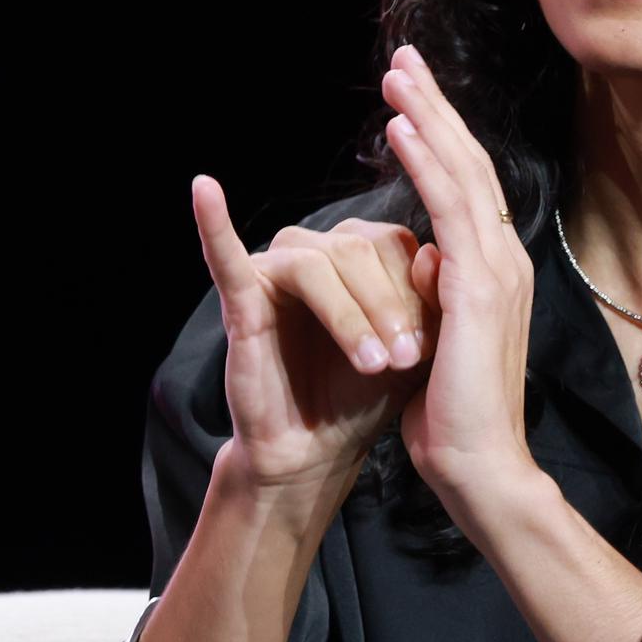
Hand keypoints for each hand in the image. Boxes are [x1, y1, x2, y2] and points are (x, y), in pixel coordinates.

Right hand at [189, 172, 441, 492]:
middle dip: (387, 306)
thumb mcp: (412, 350)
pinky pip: (226, 255)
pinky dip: (214, 223)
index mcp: (362, 255)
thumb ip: (431, 302)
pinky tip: (204, 190)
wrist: (318, 451)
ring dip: (349, 317)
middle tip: (406, 359)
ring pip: (315, 265)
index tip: (429, 346)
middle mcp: (317, 252)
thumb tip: (436, 250)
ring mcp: (276, 270)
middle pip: (357, 248)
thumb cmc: (364, 396)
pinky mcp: (241, 297)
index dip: (414, 292)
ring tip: (373, 363)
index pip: (393, 244)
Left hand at [379, 42, 538, 507]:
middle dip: (436, 106)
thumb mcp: (440, 339)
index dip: (442, 135)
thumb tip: (422, 259)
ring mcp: (497, 270)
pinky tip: (400, 129)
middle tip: (405, 57)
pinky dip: (425, 164)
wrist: (482, 468)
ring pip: (462, 173)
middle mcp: (505, 259)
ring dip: (428, 118)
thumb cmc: (454, 418)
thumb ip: (436, 293)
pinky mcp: (477, 288)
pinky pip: (449, 209)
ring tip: (397, 73)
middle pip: (471, 163)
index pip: (469, 186)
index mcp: (496, 271)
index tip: (413, 94)